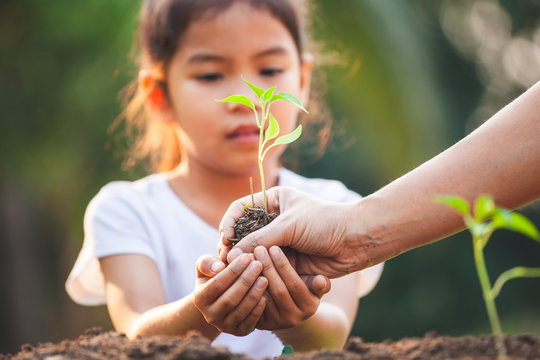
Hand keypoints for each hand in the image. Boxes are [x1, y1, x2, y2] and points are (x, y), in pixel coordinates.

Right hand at [193, 253, 267, 335]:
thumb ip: (207, 263)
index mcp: (200, 299)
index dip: (233, 270)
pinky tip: (266, 296)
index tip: (247, 256)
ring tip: (264, 278)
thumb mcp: (207, 266)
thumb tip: (219, 268)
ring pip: (240, 311)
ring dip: (253, 295)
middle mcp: (210, 316)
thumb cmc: (216, 275)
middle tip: (258, 265)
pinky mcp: (239, 332)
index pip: (217, 284)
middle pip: (229, 299)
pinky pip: (249, 323)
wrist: (222, 296)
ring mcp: (224, 326)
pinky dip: (258, 310)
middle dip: (245, 281)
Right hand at [218, 187, 369, 277]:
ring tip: (240, 270)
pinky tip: (253, 277)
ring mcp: (279, 240)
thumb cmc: (325, 223)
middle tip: (227, 261)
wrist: (355, 241)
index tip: (226, 239)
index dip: (229, 223)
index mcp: (273, 201)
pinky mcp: (286, 259)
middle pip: (244, 233)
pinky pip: (266, 266)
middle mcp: (273, 220)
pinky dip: (259, 272)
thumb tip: (230, 255)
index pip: (240, 209)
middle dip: (235, 246)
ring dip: (246, 261)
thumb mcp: (289, 226)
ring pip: (253, 252)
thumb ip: (259, 239)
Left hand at [252, 246, 329, 329]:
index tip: (274, 248)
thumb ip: (318, 282)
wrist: (288, 309)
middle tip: (259, 249)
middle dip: (268, 267)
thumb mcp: (313, 284)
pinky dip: (248, 286)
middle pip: (279, 291)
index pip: (295, 284)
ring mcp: (277, 323)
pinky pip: (252, 304)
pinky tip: (243, 269)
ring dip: (255, 276)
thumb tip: (321, 280)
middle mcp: (294, 319)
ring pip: (264, 297)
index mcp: (309, 307)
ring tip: (249, 257)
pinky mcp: (262, 324)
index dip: (284, 265)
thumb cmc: (302, 286)